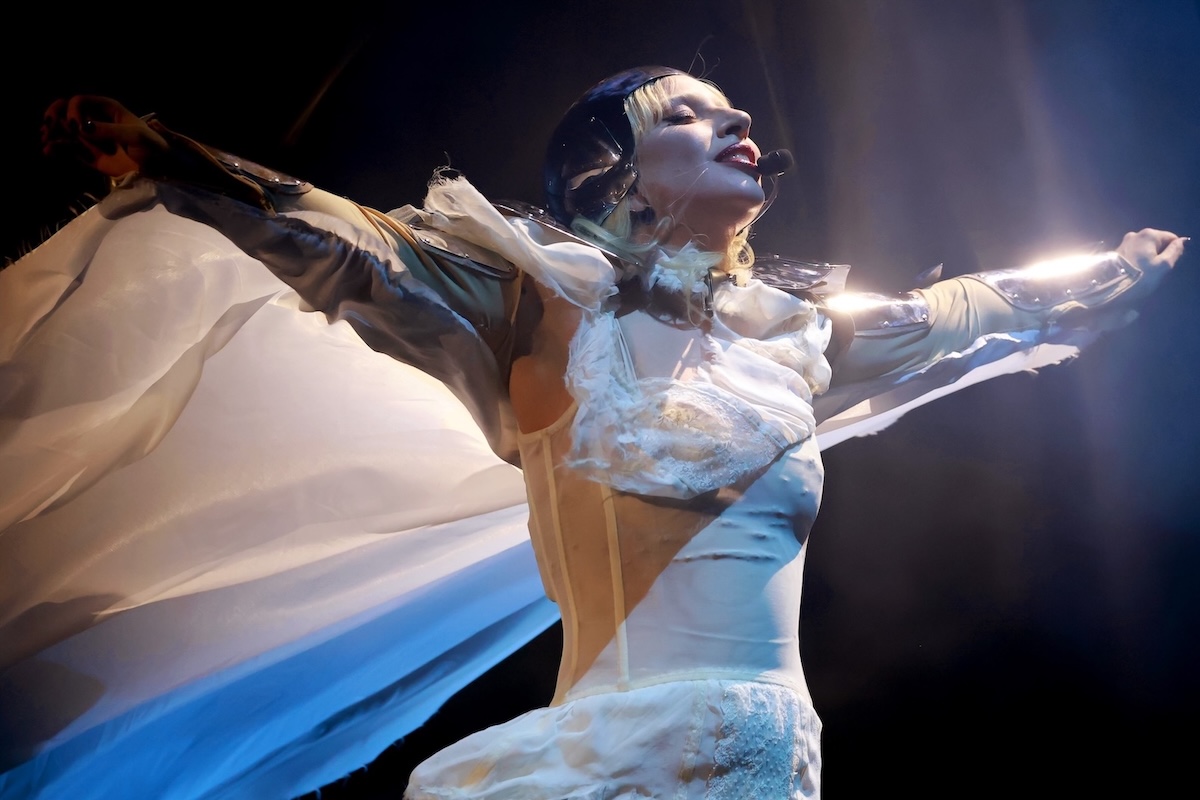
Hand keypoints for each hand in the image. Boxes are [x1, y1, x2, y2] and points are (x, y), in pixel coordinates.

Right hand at [41, 95, 168, 177]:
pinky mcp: (87, 153)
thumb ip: (111, 131)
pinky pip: (67, 147)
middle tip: (48, 127)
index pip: (79, 101)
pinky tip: (49, 152)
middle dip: (54, 116)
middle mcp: (95, 119)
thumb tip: (84, 128)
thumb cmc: (152, 148)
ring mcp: (90, 136)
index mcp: (107, 108)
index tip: (75, 126)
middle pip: (65, 109)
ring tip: (46, 140)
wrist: (158, 171)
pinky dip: (56, 148)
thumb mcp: (136, 136)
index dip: (72, 110)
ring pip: (62, 128)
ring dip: (51, 132)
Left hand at [1116, 228, 1186, 278]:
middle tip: (1154, 271)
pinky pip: (1134, 254)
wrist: (1108, 287)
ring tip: (1143, 273)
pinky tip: (1134, 272)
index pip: (1171, 238)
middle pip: (1157, 243)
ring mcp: (1124, 242)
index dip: (1172, 251)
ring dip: (1148, 259)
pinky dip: (1137, 261)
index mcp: (1149, 234)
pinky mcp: (1116, 252)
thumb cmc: (1140, 277)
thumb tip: (1182, 241)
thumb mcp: (1163, 266)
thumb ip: (1175, 251)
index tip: (1166, 265)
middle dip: (1159, 255)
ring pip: (1145, 249)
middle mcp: (1135, 234)